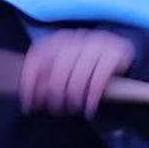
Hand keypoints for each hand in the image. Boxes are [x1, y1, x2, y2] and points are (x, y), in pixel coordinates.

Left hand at [19, 30, 135, 117]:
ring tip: (74, 109)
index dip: (30, 83)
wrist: (119, 50)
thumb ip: (47, 79)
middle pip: (58, 70)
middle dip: (54, 94)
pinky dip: (92, 98)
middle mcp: (75, 38)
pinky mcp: (114, 53)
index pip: (37, 58)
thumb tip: (32, 100)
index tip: (29, 104)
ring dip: (74, 98)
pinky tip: (89, 109)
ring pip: (78, 76)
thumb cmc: (85, 64)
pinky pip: (99, 80)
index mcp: (58, 39)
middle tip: (56, 109)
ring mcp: (96, 44)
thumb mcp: (65, 67)